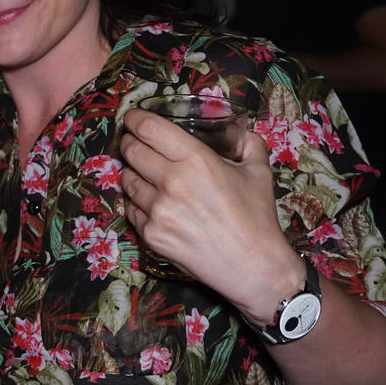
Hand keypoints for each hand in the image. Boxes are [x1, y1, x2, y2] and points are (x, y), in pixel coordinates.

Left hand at [117, 109, 301, 323]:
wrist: (253, 266)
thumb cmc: (257, 217)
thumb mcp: (259, 171)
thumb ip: (247, 142)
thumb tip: (236, 129)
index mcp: (196, 160)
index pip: (149, 129)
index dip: (136, 119)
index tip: (134, 117)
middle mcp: (172, 182)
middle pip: (131, 151)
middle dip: (130, 143)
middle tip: (135, 143)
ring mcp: (157, 211)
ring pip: (126, 180)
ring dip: (132, 172)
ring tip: (144, 173)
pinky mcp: (151, 235)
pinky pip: (131, 209)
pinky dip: (136, 201)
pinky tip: (151, 201)